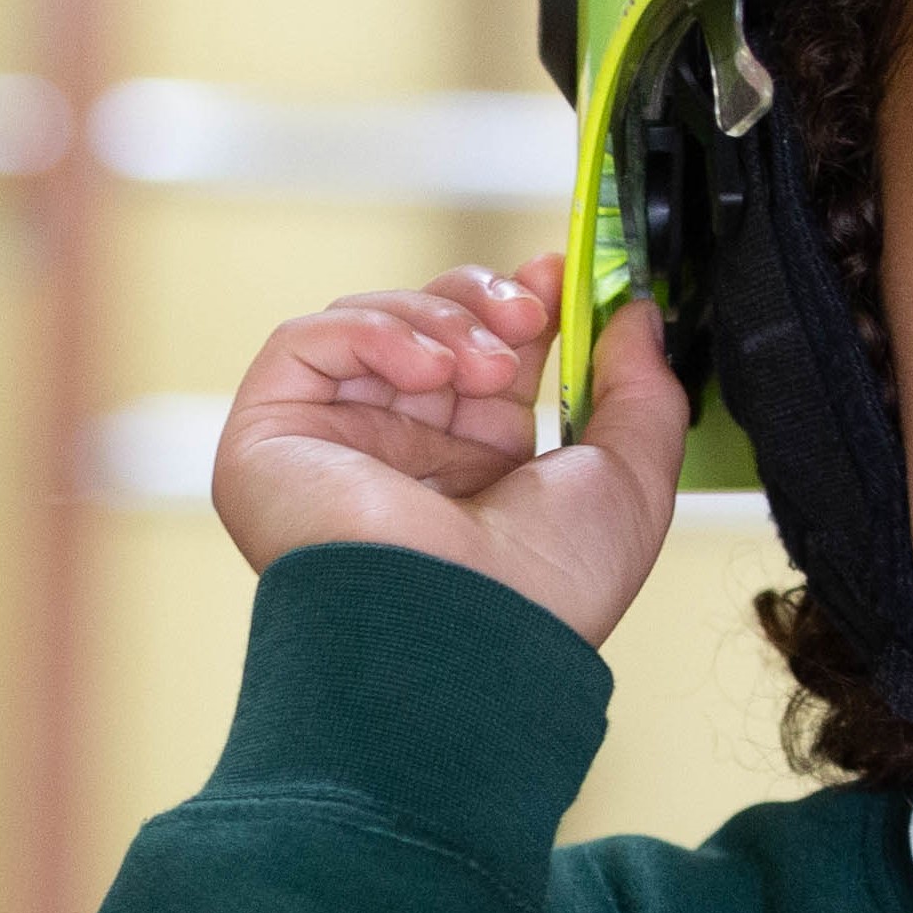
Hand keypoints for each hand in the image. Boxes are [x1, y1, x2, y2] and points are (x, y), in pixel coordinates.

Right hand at [210, 253, 688, 649]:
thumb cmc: (541, 591)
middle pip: (425, 326)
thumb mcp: (631, 481)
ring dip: (439, 320)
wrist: (463, 638)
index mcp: (474, 474)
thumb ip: (642, 391)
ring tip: (483, 367)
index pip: (484, 355)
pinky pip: (304, 342)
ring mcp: (331, 445)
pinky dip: (372, 331)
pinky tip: (426, 372)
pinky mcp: (269, 437)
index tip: (561, 274)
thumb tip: (636, 318)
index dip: (520, 304)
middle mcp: (399, 456)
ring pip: (368, 324)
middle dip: (482, 300)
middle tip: (529, 315)